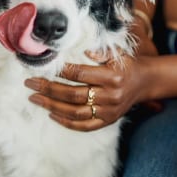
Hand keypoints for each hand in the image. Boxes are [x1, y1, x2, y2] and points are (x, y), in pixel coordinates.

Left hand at [24, 52, 146, 131]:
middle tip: (31, 84)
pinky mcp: (108, 121)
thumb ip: (100, 51)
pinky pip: (84, 126)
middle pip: (73, 94)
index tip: (44, 68)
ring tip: (35, 99)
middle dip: (49, 89)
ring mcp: (108, 111)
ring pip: (75, 112)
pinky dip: (66, 122)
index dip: (61, 71)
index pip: (80, 74)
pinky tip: (52, 114)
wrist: (145, 82)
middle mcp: (110, 96)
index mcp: (112, 76)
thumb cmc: (127, 64)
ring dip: (52, 106)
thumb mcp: (118, 53)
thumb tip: (82, 50)